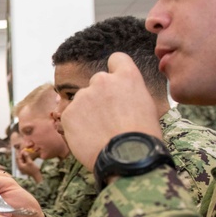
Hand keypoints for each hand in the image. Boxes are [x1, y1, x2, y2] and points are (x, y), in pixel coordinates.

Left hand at [15, 150, 41, 180]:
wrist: (36, 175)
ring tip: (24, 152)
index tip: (22, 150)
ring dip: (22, 156)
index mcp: (20, 166)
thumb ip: (26, 157)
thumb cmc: (33, 169)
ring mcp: (22, 168)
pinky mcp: (24, 168)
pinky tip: (26, 156)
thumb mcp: (30, 162)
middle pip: (18, 159)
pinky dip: (24, 159)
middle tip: (22, 150)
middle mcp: (19, 167)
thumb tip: (24, 152)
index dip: (20, 153)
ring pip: (21, 160)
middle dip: (20, 154)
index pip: (18, 158)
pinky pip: (23, 162)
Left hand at [61, 53, 162, 170]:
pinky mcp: (68, 112)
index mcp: (126, 76)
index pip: (116, 59)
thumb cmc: (143, 135)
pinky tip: (89, 137)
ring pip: (82, 100)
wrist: (127, 157)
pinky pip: (71, 115)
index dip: (116, 71)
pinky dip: (76, 125)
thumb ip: (130, 92)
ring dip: (87, 111)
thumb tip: (122, 94)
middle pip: (97, 82)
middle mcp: (102, 80)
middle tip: (108, 117)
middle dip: (100, 96)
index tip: (115, 83)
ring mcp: (83, 96)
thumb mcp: (147, 105)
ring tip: (99, 132)